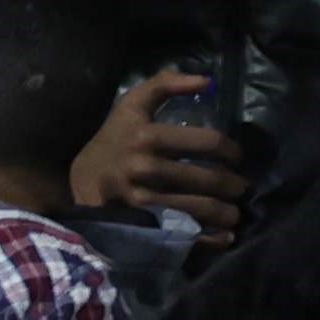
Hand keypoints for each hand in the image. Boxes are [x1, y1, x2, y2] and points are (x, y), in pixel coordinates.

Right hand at [72, 68, 248, 236]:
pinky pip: (187, 236)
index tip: (234, 157)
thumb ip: (164, 85)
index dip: (231, 150)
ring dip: (228, 213)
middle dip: (234, 186)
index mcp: (146, 136)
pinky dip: (212, 239)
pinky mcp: (141, 226)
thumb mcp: (131, 106)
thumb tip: (207, 79)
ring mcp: (142, 200)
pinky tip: (224, 237)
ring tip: (233, 212)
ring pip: (203, 209)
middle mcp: (145, 168)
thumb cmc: (113, 141)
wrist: (80, 182)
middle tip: (239, 187)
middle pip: (211, 180)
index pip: (209, 142)